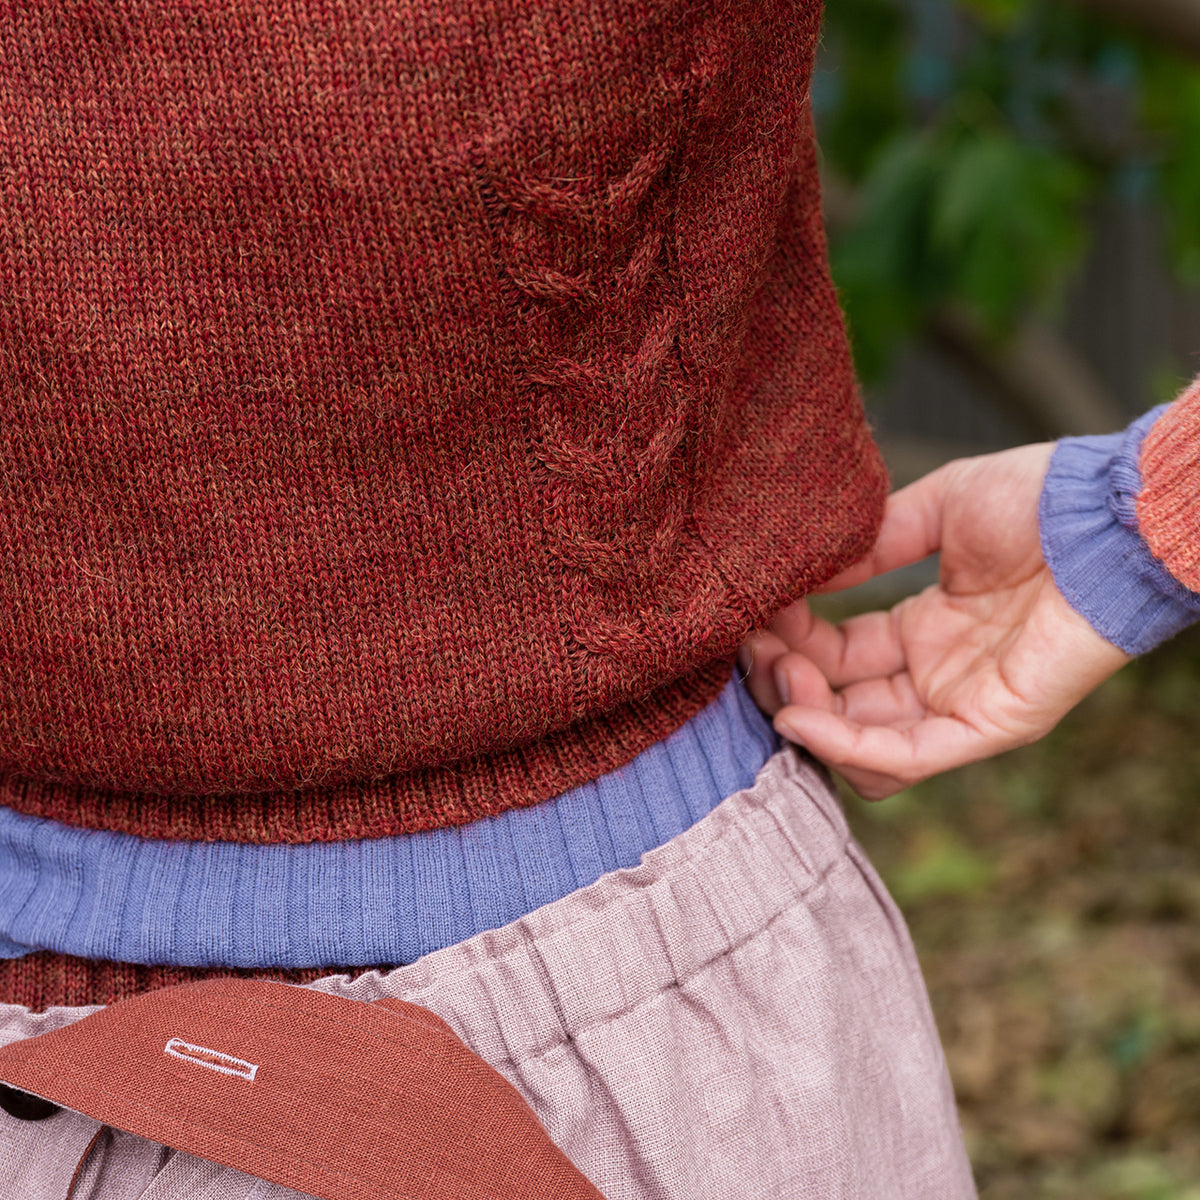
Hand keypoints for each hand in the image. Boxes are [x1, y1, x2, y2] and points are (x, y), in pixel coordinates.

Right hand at [738, 443, 1130, 798]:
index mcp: (921, 630)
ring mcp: (961, 706)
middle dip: (784, 683)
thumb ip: (870, 546)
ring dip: (807, 717)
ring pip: (862, 746)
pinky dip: (847, 745)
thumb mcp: (934, 509)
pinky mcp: (990, 726)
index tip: (754, 613)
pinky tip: (800, 716)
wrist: (1106, 514)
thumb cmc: (1036, 502)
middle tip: (756, 648)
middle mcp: (934, 675)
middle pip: (837, 705)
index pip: (833, 656)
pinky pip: (907, 757)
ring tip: (780, 677)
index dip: (788, 640)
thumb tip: (800, 574)